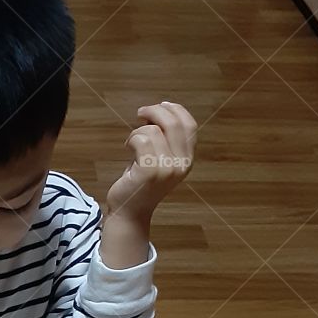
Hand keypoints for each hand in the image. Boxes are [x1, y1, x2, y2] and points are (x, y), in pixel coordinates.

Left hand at [105, 101, 196, 220]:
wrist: (130, 213)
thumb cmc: (140, 183)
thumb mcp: (159, 159)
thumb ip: (165, 139)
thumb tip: (158, 110)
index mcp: (187, 160)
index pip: (190, 126)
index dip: (176, 110)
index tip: (161, 105)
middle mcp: (181, 165)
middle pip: (173, 123)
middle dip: (155, 111)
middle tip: (140, 114)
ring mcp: (167, 169)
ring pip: (153, 130)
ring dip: (138, 131)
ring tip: (132, 142)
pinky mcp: (150, 171)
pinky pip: (141, 140)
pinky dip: (131, 139)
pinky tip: (127, 148)